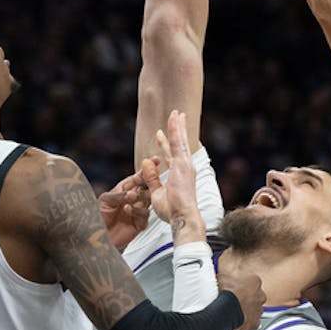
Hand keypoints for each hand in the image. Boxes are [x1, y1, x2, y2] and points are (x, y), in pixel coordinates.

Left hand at [99, 170, 152, 249]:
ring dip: (142, 199)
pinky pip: (145, 216)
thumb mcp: (105, 200)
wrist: (95, 236)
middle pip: (146, 188)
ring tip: (133, 199)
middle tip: (149, 183)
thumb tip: (133, 194)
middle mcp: (132, 199)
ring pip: (149, 201)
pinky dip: (138, 212)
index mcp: (124, 189)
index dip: (146, 170)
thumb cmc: (96, 216)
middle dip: (148, 184)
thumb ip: (120, 195)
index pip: (138, 177)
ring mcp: (136, 211)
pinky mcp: (138, 224)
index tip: (155, 161)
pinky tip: (129, 209)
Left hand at [141, 111, 203, 240]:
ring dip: (177, 125)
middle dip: (177, 129)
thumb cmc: (171, 210)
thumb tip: (146, 161)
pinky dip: (176, 130)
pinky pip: (177, 143)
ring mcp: (185, 165)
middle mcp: (185, 167)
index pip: (171, 155)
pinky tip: (174, 119)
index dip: (165, 144)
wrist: (182, 217)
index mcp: (179, 174)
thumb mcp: (156, 193)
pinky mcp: (182, 164)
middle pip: (179, 144)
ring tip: (176, 112)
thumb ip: (151, 177)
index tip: (161, 134)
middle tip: (176, 115)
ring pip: (180, 140)